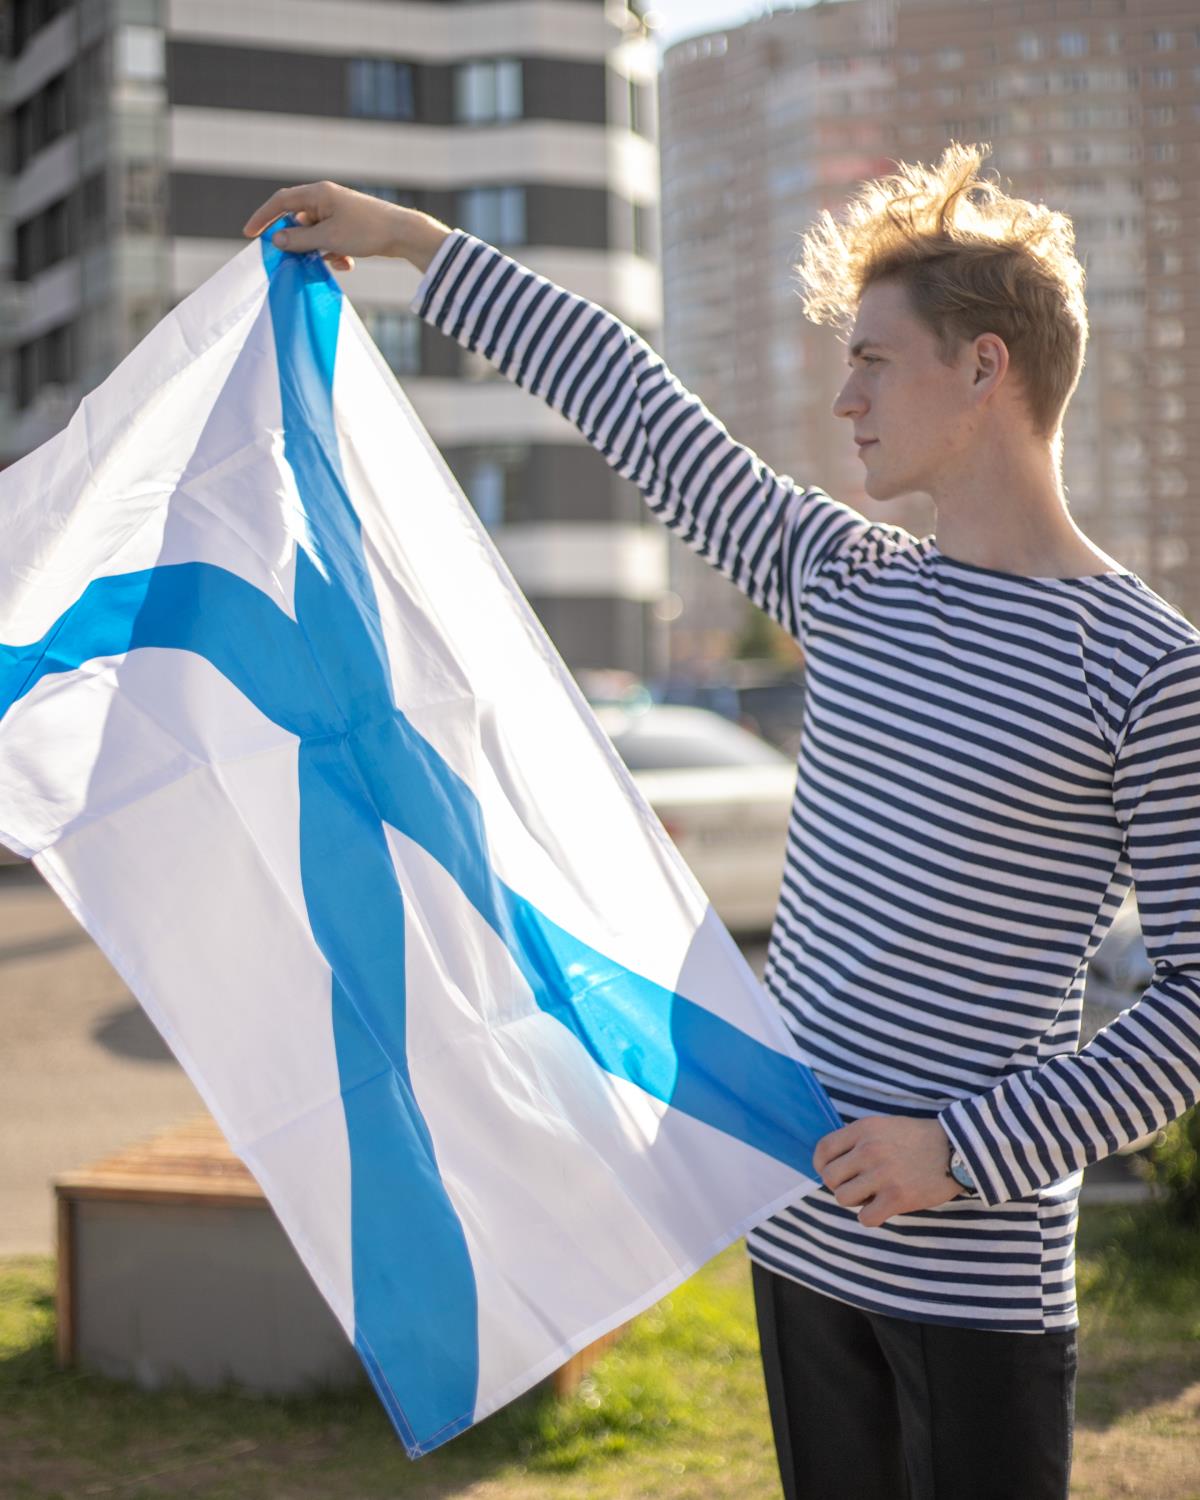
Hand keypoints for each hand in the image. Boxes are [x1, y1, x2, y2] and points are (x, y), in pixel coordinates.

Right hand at [240, 181, 450, 272]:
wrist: (403, 234)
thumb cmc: (366, 231)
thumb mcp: (329, 238)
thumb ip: (300, 240)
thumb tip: (277, 240)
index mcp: (318, 193)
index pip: (281, 201)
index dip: (263, 217)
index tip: (249, 234)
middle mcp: (326, 199)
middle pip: (298, 220)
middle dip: (298, 242)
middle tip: (293, 259)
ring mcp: (338, 212)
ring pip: (316, 234)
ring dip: (319, 251)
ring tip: (333, 260)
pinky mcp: (350, 226)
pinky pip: (331, 240)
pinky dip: (334, 253)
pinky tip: (347, 263)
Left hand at [812, 1115, 962, 1227]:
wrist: (957, 1149)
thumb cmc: (918, 1138)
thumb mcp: (883, 1126)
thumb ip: (857, 1140)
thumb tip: (832, 1163)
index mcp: (863, 1129)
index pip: (823, 1150)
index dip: (822, 1166)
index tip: (833, 1173)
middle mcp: (868, 1150)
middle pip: (830, 1178)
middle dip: (840, 1185)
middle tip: (857, 1186)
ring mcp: (882, 1175)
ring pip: (843, 1199)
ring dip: (855, 1201)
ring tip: (872, 1196)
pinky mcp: (897, 1198)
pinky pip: (865, 1218)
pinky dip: (871, 1217)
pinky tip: (882, 1208)